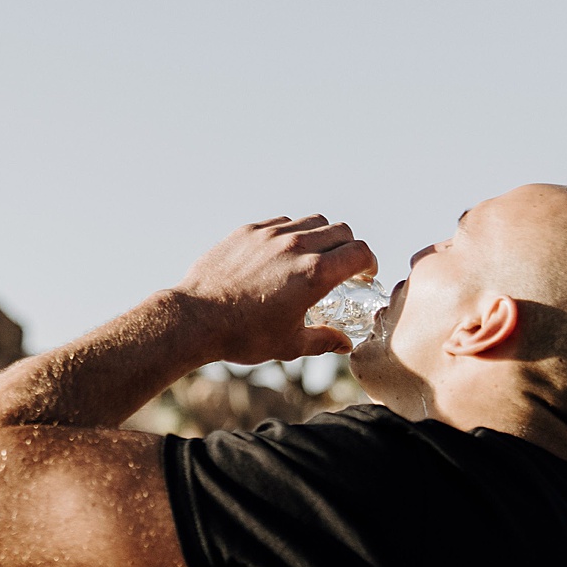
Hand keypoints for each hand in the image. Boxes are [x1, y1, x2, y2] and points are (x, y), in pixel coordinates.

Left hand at [175, 215, 373, 359]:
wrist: (197, 319)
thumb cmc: (244, 335)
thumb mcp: (290, 344)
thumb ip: (324, 340)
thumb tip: (344, 345)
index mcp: (315, 273)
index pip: (359, 251)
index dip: (370, 262)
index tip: (365, 274)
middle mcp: (296, 246)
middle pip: (340, 230)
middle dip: (350, 247)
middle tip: (345, 266)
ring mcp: (270, 234)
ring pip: (311, 221)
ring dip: (322, 236)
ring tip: (314, 257)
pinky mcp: (247, 231)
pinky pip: (281, 223)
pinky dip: (292, 234)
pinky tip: (282, 255)